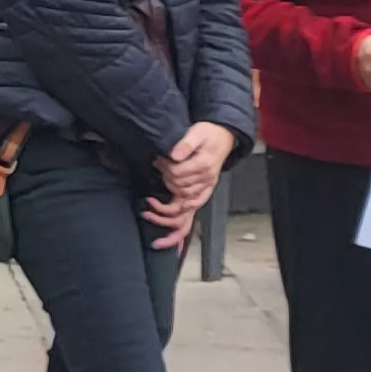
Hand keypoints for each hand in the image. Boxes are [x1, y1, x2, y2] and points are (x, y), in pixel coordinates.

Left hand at [144, 121, 237, 250]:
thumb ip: (186, 144)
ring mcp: (202, 192)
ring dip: (170, 228)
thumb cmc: (209, 135)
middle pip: (184, 207)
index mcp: (204, 170)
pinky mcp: (198, 195)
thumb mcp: (198, 132)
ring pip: (188, 219)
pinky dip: (179, 230)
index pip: (179, 180)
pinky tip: (167, 239)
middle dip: (163, 213)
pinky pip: (190, 217)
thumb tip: (173, 156)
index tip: (156, 165)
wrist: (224, 137)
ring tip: (152, 228)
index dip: (165, 174)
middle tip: (146, 209)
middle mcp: (203, 186)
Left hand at [159, 121, 234, 210]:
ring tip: (165, 173)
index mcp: (203, 164)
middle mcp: (207, 176)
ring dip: (172, 185)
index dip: (164, 166)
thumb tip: (174, 156)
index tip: (159, 158)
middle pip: (178, 183)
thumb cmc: (209, 133)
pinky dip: (186, 201)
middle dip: (166, 174)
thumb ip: (186, 144)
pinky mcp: (209, 185)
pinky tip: (178, 197)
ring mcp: (209, 182)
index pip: (176, 172)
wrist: (225, 136)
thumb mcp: (197, 132)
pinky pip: (198, 199)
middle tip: (159, 164)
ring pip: (185, 193)